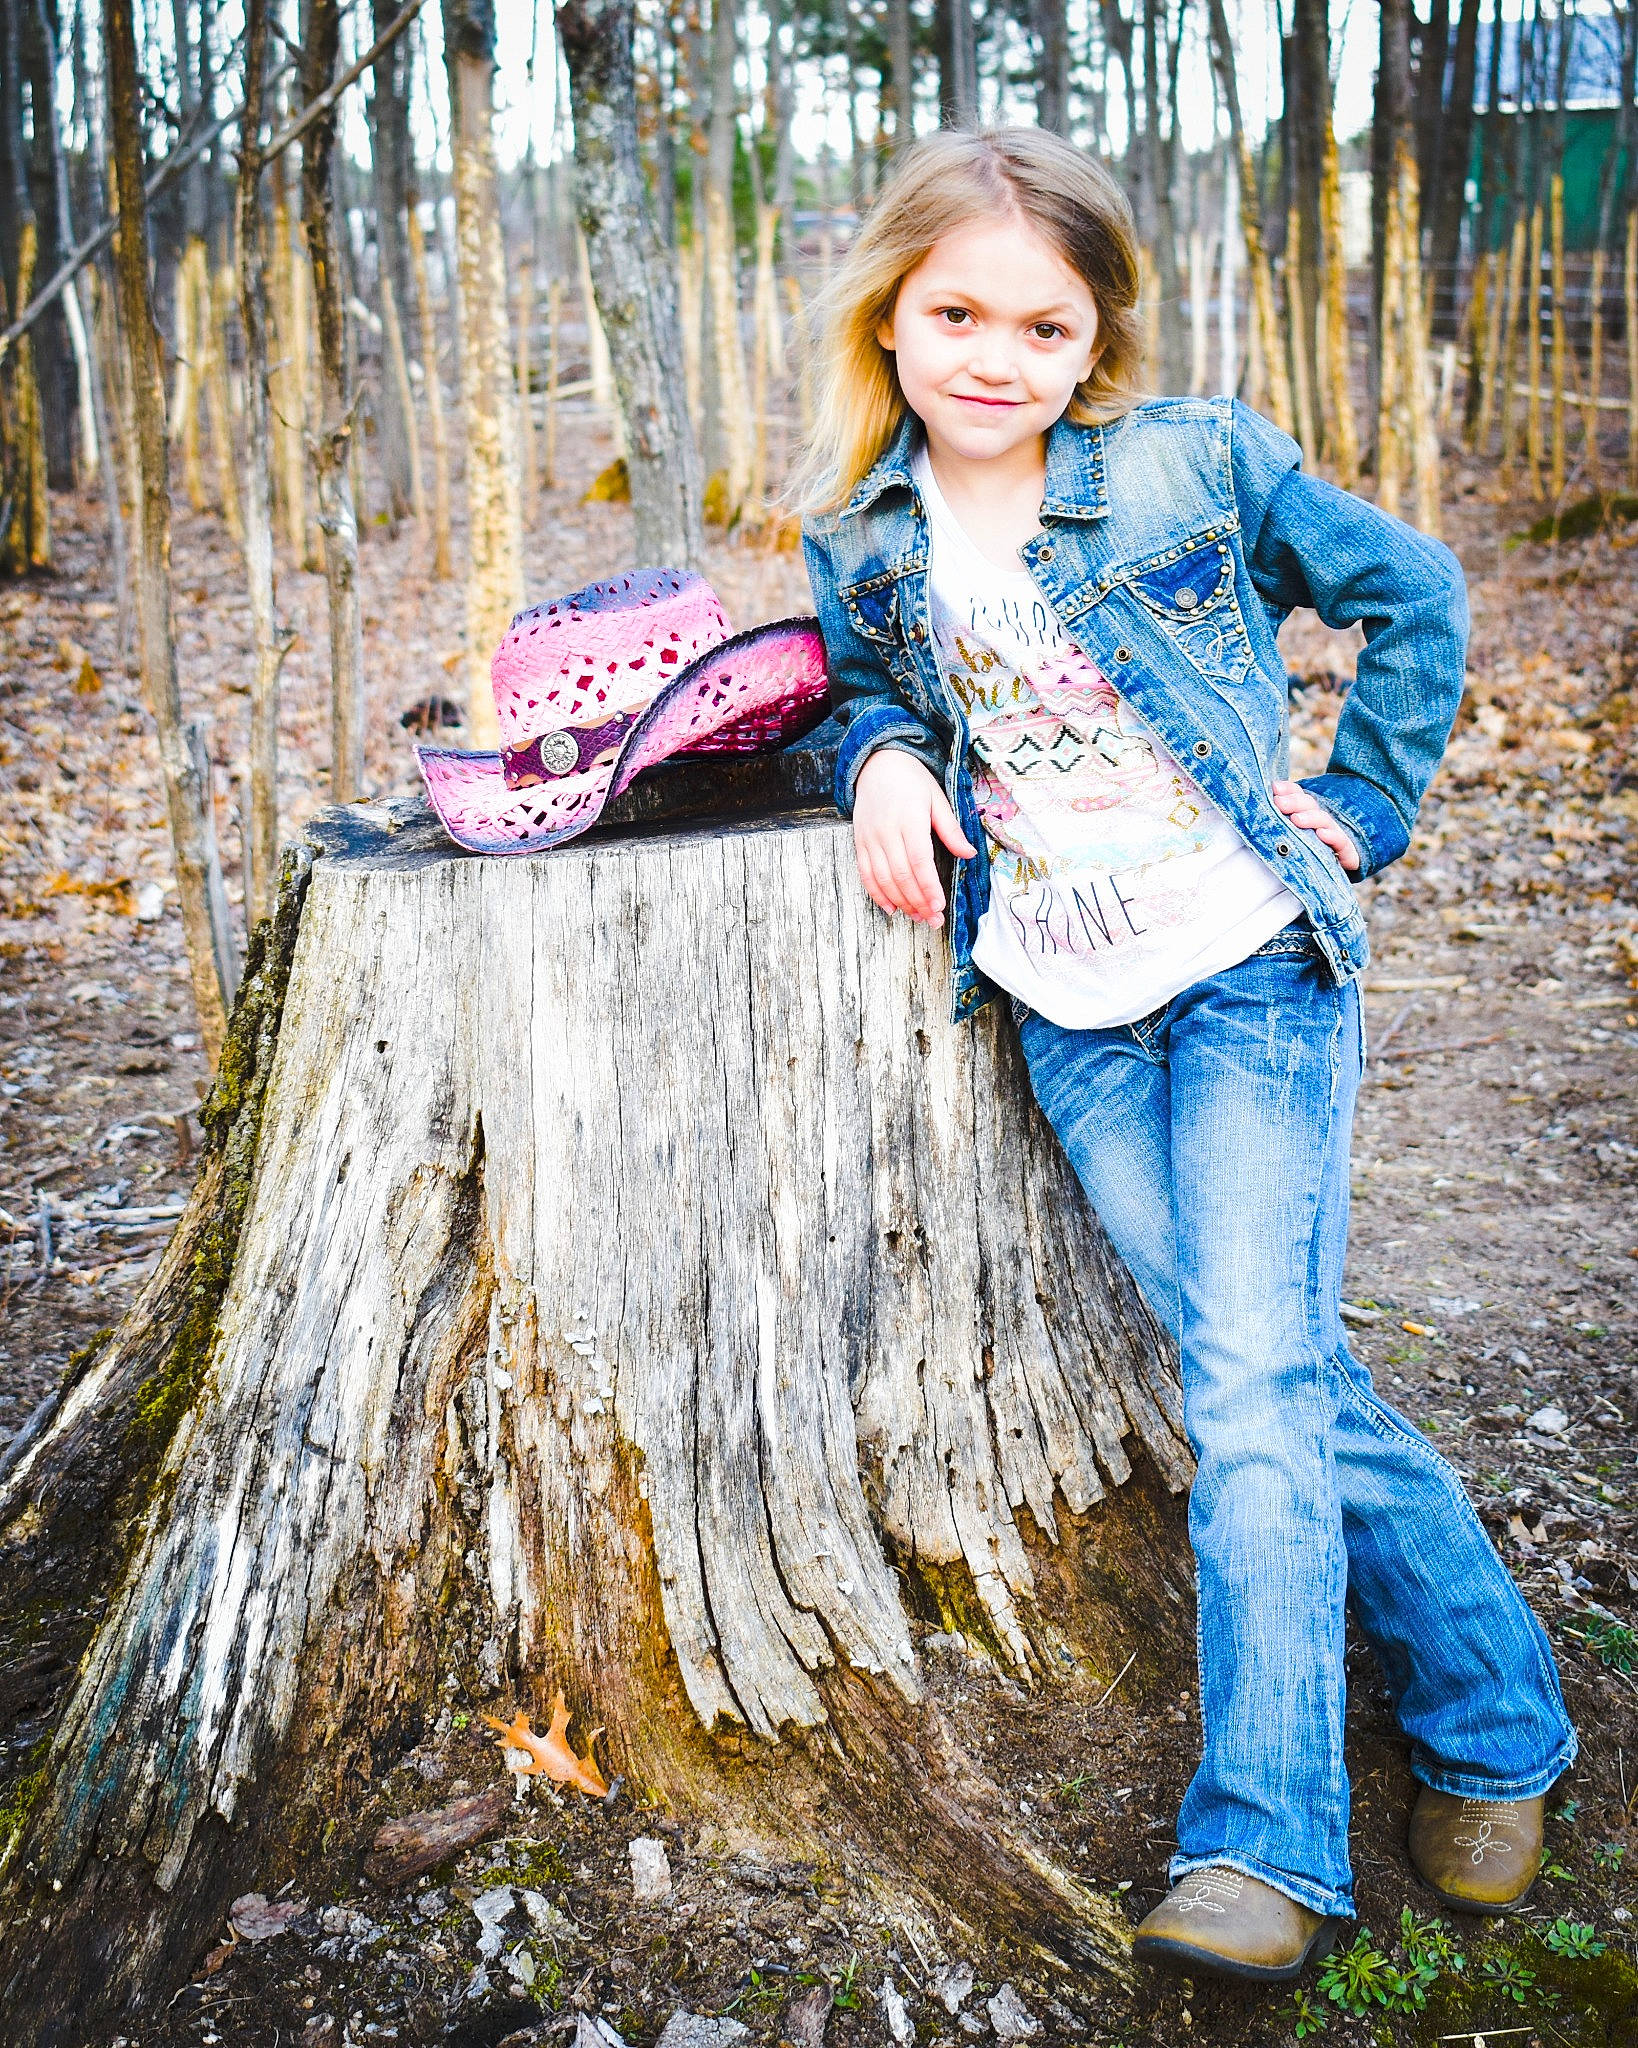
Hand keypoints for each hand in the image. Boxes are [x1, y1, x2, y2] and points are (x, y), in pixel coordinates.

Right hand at [853, 749, 976, 924]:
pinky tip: (891, 908)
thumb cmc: (913, 781)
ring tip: (917, 917)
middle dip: (918, 902)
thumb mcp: (937, 799)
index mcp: (910, 819)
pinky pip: (866, 874)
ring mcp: (870, 838)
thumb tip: (969, 854)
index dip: (929, 887)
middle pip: (901, 875)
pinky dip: (877, 894)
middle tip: (933, 920)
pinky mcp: (860, 842)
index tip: (939, 906)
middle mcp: (887, 831)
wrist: (879, 763)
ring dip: (900, 902)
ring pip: (883, 879)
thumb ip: (951, 829)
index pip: (919, 861)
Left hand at [1272, 779, 1360, 872]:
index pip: (1299, 796)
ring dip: (1310, 818)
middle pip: (1309, 805)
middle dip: (1294, 802)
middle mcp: (1320, 821)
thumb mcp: (1290, 836)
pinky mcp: (1347, 853)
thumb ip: (1281, 817)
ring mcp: (1334, 834)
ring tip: (1296, 819)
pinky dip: (1332, 837)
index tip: (1275, 788)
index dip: (1289, 790)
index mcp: (1307, 813)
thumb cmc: (1305, 854)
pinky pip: (1341, 843)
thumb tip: (1270, 793)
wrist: (1332, 875)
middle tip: (1279, 803)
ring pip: (1323, 820)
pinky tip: (1322, 834)